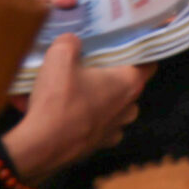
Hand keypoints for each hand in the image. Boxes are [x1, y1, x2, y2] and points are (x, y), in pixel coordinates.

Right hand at [3, 4, 150, 182]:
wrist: (40, 147)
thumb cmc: (59, 100)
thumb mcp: (59, 58)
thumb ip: (70, 42)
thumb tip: (72, 41)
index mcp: (129, 83)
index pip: (149, 61)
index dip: (138, 50)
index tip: (125, 43)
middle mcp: (128, 108)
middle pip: (129, 85)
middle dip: (112, 75)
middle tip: (92, 65)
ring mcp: (115, 130)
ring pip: (113, 107)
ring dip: (99, 98)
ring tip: (74, 90)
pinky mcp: (97, 146)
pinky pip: (96, 127)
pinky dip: (84, 119)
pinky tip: (64, 113)